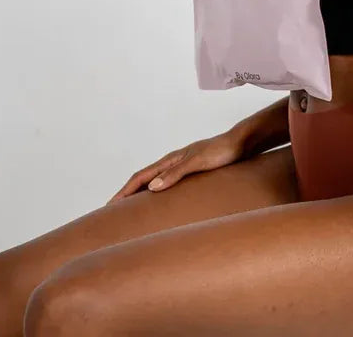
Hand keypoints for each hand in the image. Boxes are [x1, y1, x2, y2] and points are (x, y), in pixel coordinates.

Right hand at [108, 132, 245, 203]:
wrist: (242, 143)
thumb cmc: (222, 152)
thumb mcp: (198, 162)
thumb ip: (176, 173)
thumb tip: (152, 187)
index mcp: (170, 160)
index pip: (140, 177)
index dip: (124, 192)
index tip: (110, 206)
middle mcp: (173, 162)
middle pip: (143, 179)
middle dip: (127, 194)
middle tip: (114, 211)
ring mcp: (182, 166)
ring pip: (155, 181)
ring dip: (141, 193)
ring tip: (133, 209)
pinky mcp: (193, 170)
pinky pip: (168, 183)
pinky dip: (158, 192)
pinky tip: (163, 202)